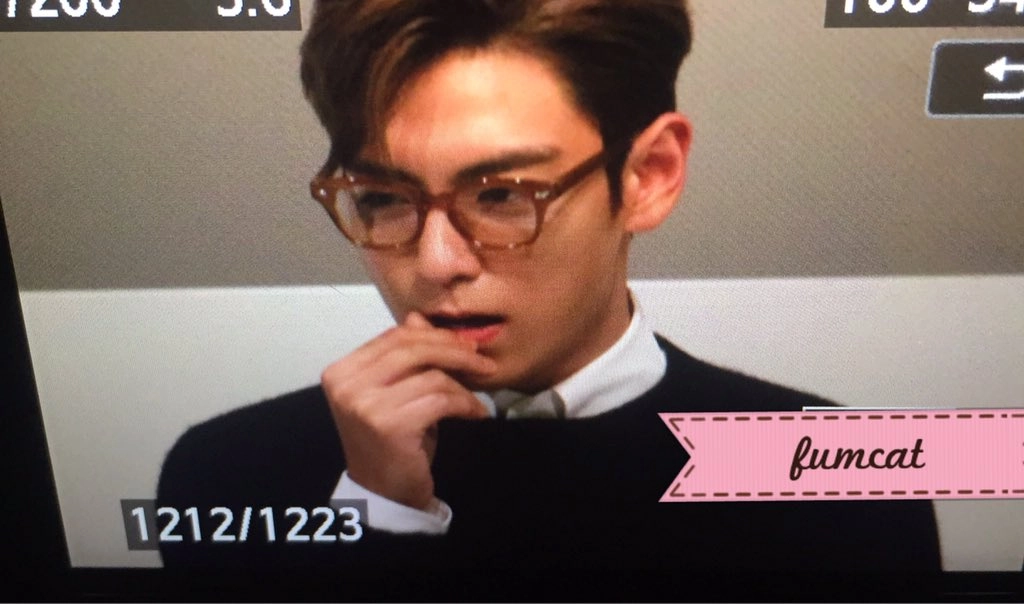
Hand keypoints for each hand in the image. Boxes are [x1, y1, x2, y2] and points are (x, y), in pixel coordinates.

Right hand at [321, 312, 495, 509]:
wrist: (384, 493)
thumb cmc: (391, 440)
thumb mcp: (396, 392)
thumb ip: (403, 356)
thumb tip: (419, 318)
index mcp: (341, 371)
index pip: (394, 337)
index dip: (433, 336)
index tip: (465, 344)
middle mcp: (346, 384)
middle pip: (412, 349)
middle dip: (454, 351)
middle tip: (483, 360)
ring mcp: (365, 405)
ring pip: (431, 376)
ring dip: (463, 385)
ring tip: (476, 398)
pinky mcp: (390, 425)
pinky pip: (440, 400)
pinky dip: (465, 404)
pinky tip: (476, 413)